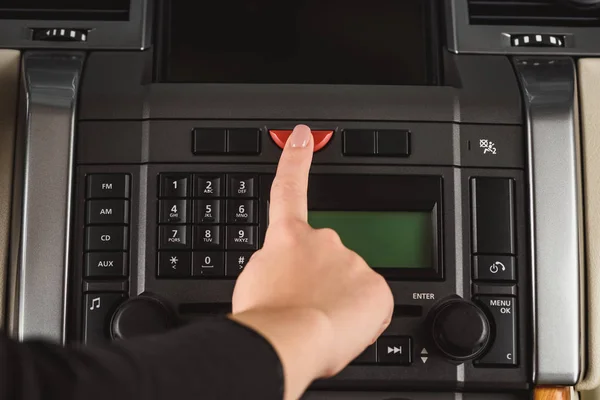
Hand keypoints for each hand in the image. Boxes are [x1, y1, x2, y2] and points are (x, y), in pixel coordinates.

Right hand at [230, 125, 393, 398]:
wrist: (291, 339)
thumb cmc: (267, 318)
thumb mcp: (256, 283)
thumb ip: (277, 267)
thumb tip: (288, 276)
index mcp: (288, 238)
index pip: (289, 189)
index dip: (295, 160)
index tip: (303, 137)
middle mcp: (323, 241)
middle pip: (328, 257)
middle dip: (321, 280)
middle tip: (305, 307)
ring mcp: (351, 261)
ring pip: (350, 282)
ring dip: (339, 301)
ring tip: (319, 323)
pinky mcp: (376, 286)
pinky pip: (371, 303)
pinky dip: (360, 317)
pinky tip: (343, 328)